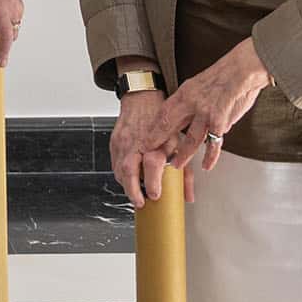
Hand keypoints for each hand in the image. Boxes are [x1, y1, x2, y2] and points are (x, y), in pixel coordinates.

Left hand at [0, 0, 21, 62]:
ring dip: (8, 42)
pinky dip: (11, 30)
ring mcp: (11, 5)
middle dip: (3, 51)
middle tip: (0, 62)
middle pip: (4, 33)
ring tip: (1, 49)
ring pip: (13, 31)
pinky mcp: (19, 5)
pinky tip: (4, 29)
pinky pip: (17, 24)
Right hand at [110, 88, 176, 208]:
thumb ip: (184, 171)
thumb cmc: (162, 120)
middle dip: (133, 191)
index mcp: (156, 141)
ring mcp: (123, 143)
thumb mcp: (177, 143)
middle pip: (130, 171)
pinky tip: (127, 181)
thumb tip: (187, 196)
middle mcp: (138, 142)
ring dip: (126, 186)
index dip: (153, 183)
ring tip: (135, 195)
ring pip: (119, 170)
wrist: (141, 98)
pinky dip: (121, 176)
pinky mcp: (114, 143)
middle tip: (140, 202)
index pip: (152, 165)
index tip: (155, 195)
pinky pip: (114, 164)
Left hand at [156, 40, 275, 184]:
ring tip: (176, 165)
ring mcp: (205, 113)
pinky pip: (214, 144)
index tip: (145, 138)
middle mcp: (191, 103)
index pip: (162, 112)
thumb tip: (188, 117)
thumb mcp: (199, 84)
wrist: (242, 68)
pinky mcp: (220, 121)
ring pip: (190, 140)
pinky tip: (207, 165)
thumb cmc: (225, 75)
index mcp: (184, 93)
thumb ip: (192, 102)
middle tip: (148, 154)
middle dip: (157, 142)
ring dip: (183, 155)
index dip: (152, 127)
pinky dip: (211, 157)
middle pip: (168, 126)